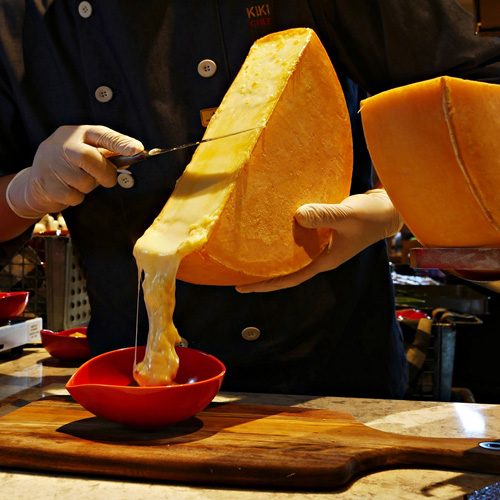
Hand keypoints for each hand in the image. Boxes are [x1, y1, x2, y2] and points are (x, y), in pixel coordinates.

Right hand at [6, 125, 142, 218]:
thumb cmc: (71, 166)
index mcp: (77, 133)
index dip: (121, 142)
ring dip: (89, 187)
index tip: (138, 149)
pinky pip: (74, 196)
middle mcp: (63, 144)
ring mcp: (52, 163)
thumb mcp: (87, 153)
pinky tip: (68, 190)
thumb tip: (132, 158)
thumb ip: (108, 155)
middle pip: (89, 158)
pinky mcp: (47, 184)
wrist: (36, 182)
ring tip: (79, 181)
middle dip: (105, 173)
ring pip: (84, 181)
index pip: (102, 134)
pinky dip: (77, 197)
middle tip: (108, 179)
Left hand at [236, 189, 402, 292]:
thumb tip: (297, 215)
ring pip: (290, 253)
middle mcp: (318, 256)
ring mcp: (319, 244)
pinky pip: (296, 236)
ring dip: (270, 253)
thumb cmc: (371, 216)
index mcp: (323, 261)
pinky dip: (283, 234)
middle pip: (285, 268)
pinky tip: (269, 226)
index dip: (265, 284)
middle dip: (262, 271)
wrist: (386, 208)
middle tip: (234, 269)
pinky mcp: (320, 231)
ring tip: (245, 249)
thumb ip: (324, 215)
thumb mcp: (347, 215)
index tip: (242, 287)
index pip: (289, 278)